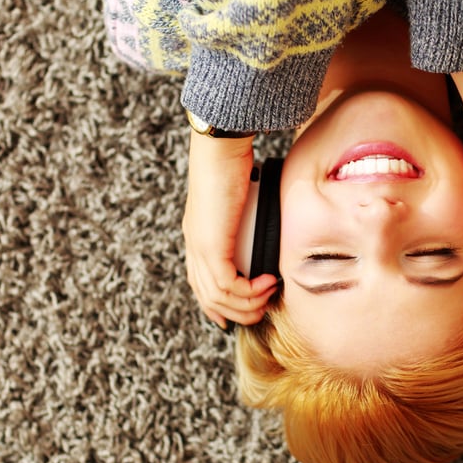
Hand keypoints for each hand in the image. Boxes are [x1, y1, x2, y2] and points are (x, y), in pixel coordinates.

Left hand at [182, 130, 278, 327]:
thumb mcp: (240, 200)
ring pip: (217, 296)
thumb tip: (267, 233)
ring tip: (268, 296)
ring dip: (247, 304)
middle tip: (261, 310)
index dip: (217, 305)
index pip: (200, 282)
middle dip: (236, 312)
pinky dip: (249, 291)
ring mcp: (200, 247)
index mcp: (197, 235)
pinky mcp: (212, 246)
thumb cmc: (232, 164)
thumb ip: (246, 221)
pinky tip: (266, 283)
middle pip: (207, 297)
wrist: (221, 148)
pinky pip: (227, 285)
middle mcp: (194, 245)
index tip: (237, 313)